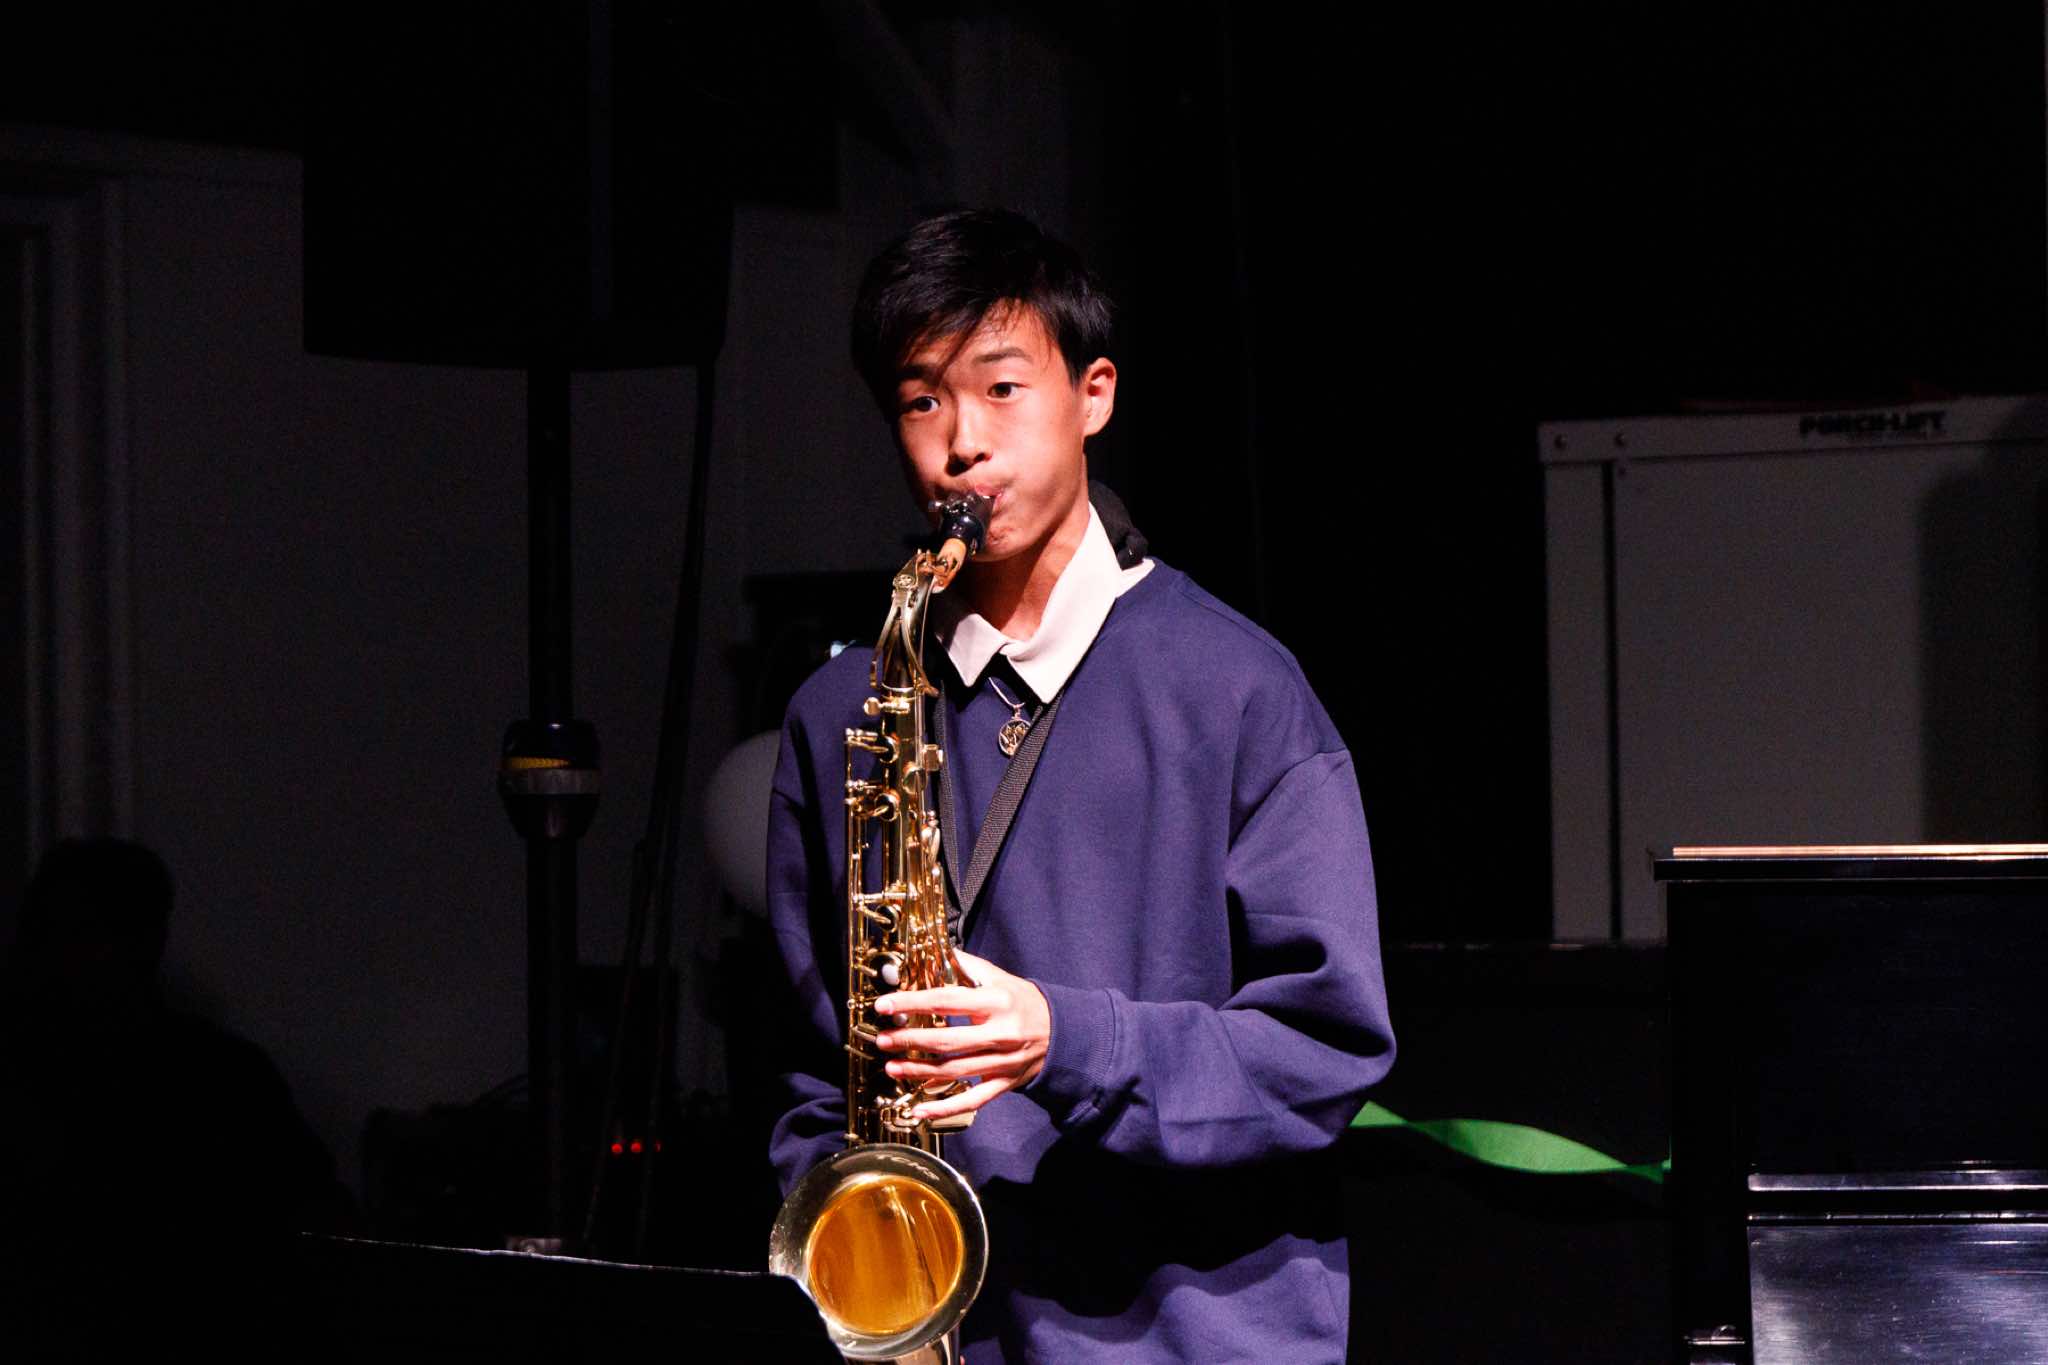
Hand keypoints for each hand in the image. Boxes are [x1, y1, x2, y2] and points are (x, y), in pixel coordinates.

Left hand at [873, 949, 1050, 1120]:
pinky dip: (944, 1108)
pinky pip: (972, 1100)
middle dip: (909, 1041)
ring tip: (892, 1067)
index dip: (912, 1003)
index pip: (946, 1000)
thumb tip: (931, 950)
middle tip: (884, 1040)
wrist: (1062, 1031)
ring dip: (919, 1072)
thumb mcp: (999, 977)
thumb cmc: (1022, 1000)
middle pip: (947, 1040)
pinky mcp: (1004, 1083)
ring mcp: (1003, 1061)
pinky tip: (919, 1110)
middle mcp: (1001, 1032)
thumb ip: (965, 966)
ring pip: (955, 1071)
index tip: (885, 1005)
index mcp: (997, 1002)